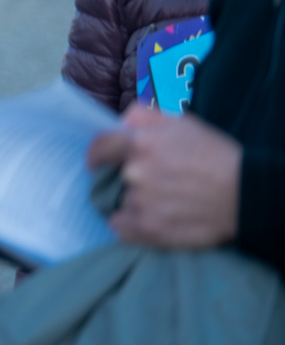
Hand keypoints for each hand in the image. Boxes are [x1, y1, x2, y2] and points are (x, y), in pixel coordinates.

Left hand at [87, 105, 241, 248]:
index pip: (99, 148)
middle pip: (114, 177)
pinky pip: (122, 228)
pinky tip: (150, 220)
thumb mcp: (181, 120)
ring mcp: (141, 203)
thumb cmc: (216, 153)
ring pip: (122, 202)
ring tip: (163, 201)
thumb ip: (142, 115)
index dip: (98, 155)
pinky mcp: (150, 230)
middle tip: (153, 182)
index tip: (98, 162)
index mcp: (139, 143)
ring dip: (135, 201)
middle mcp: (134, 173)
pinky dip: (130, 225)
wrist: (245, 194)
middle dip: (127, 178)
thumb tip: (119, 123)